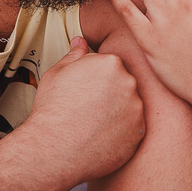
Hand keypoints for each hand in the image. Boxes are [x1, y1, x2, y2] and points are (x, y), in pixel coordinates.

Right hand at [22, 36, 145, 187]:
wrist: (54, 149)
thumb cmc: (52, 110)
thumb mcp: (57, 73)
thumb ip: (74, 55)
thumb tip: (80, 42)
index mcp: (111, 63)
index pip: (111, 65)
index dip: (96, 79)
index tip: (85, 91)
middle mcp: (129, 83)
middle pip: (123, 84)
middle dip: (109, 94)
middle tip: (88, 108)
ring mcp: (137, 109)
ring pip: (130, 106)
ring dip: (117, 113)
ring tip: (93, 124)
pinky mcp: (138, 133)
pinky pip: (133, 129)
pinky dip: (121, 133)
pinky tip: (102, 137)